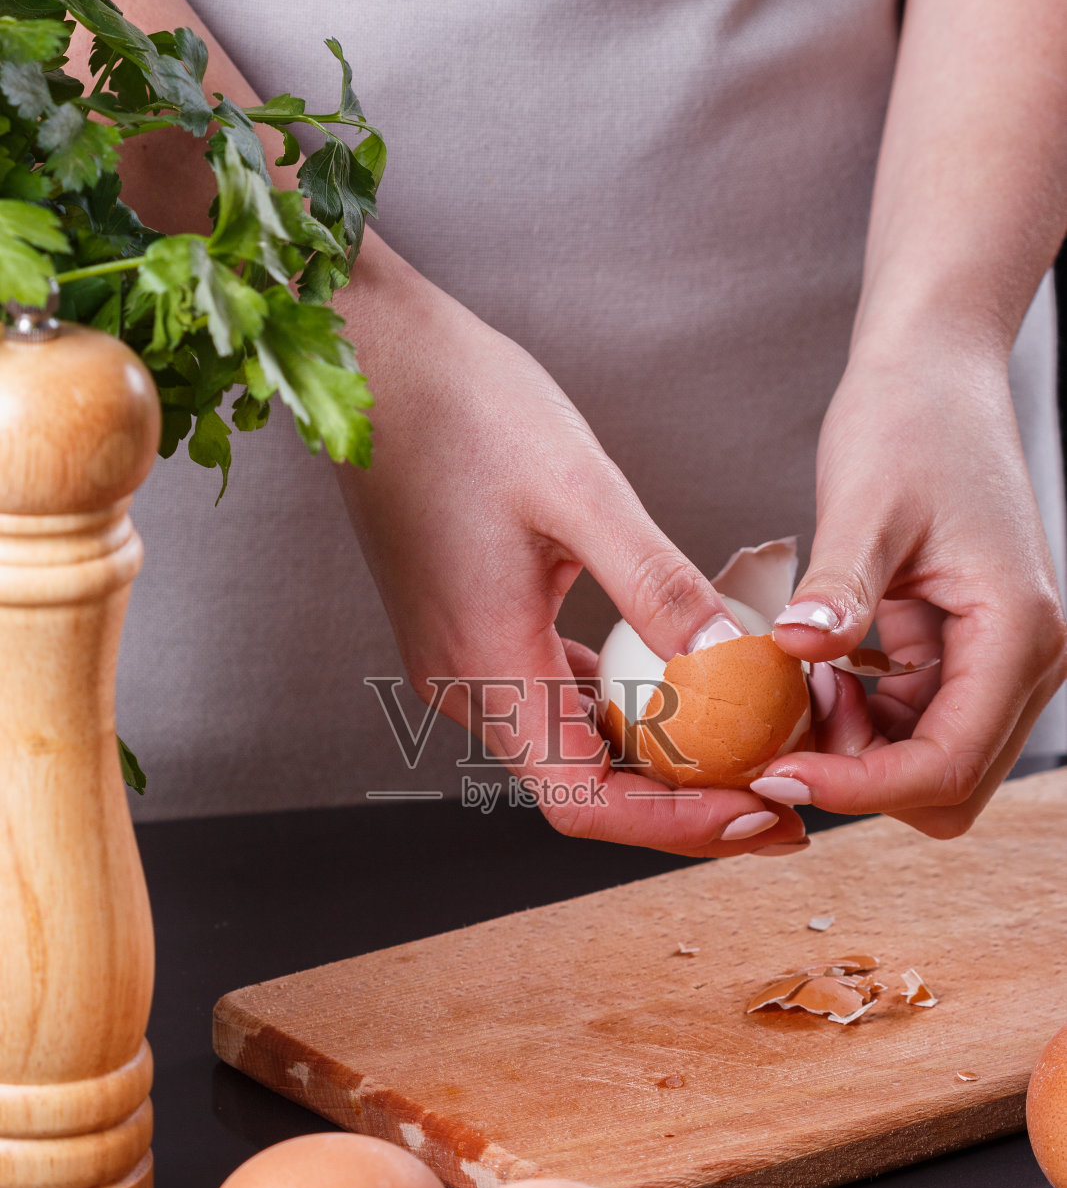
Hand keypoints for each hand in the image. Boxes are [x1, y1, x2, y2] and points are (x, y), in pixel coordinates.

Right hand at [334, 238, 807, 856]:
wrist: (375, 359)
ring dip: (656, 759)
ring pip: (570, 746)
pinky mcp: (471, 627)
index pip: (586, 800)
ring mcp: (463, 659)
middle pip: (584, 788)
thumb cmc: (464, 408)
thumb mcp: (580, 489)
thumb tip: (736, 657)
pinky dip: (622, 707)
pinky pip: (553, 694)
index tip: (760, 822)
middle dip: (682, 805)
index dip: (675, 827)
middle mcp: (466, 684)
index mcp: (486, 667)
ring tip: (746, 749)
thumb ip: (656, 582)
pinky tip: (682, 686)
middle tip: (779, 802)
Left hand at [763, 333, 1066, 836]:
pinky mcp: (964, 652)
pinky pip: (913, 723)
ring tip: (801, 684)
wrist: (934, 373)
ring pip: (928, 763)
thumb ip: (839, 588)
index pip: (947, 764)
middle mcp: (1025, 660)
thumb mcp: (865, 505)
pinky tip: (819, 671)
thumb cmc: (909, 421)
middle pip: (948, 786)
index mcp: (1018, 633)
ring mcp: (998, 660)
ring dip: (857, 749)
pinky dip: (861, 719)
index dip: (860, 787)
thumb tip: (799, 653)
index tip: (776, 775)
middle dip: (862, 775)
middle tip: (785, 725)